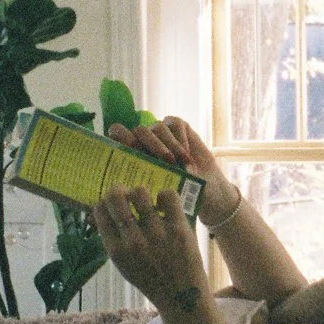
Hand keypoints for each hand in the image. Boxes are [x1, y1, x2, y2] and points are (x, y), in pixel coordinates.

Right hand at [93, 184, 210, 315]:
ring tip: (147, 201)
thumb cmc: (151, 280)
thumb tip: (103, 211)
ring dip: (142, 192)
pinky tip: (164, 204)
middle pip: (115, 197)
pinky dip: (165, 195)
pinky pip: (168, 196)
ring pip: (141, 193)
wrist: (182, 297)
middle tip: (128, 195)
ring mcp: (157, 234)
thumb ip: (114, 241)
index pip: (99, 211)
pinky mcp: (179, 229)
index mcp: (116, 250)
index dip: (104, 202)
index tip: (112, 203)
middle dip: (119, 190)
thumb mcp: (124, 266)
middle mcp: (133, 241)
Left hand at [110, 118, 239, 220]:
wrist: (207, 192)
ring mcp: (161, 133)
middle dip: (153, 145)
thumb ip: (139, 192)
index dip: (121, 138)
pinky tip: (187, 156)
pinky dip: (181, 139)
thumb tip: (116, 200)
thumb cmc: (177, 197)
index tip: (133, 152)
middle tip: (168, 162)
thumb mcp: (156, 198)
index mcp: (132, 154)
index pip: (117, 134)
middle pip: (139, 130)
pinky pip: (175, 123)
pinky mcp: (179, 128)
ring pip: (158, 127)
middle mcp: (144, 141)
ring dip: (169, 144)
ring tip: (180, 162)